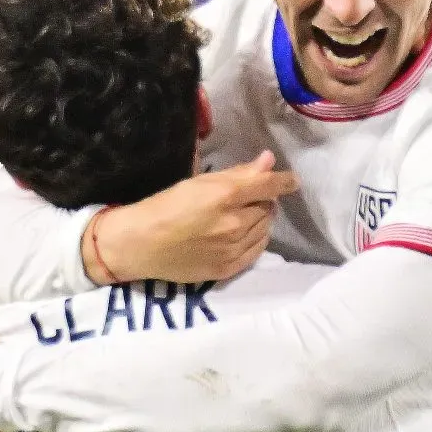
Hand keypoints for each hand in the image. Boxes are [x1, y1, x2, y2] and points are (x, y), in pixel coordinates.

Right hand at [84, 152, 295, 285]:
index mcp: (225, 196)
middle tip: (249, 198)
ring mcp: (232, 249)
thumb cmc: (164, 206)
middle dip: (264, 200)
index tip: (291, 180)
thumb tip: (268, 162)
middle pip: (267, 208)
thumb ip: (237, 173)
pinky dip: (257, 239)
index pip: (269, 186)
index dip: (284, 181)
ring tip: (244, 215)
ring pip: (264, 229)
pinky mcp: (227, 269)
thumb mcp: (198, 182)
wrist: (140, 244)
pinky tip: (245, 234)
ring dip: (261, 220)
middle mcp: (233, 224)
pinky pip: (256, 251)